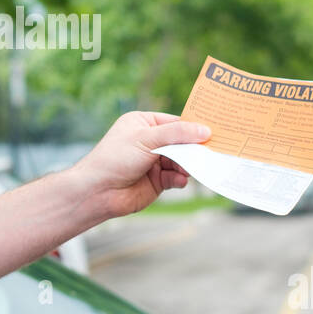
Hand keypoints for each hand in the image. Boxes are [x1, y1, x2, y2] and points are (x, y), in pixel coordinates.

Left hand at [71, 111, 210, 218]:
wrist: (98, 191)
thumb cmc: (115, 158)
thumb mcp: (147, 139)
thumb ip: (177, 134)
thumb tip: (205, 130)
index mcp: (144, 123)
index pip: (175, 122)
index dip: (193, 126)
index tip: (215, 130)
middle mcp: (150, 141)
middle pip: (181, 142)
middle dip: (194, 148)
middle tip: (213, 151)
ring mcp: (154, 162)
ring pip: (181, 161)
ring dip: (188, 165)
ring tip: (192, 168)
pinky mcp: (156, 181)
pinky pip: (175, 177)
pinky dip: (179, 179)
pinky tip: (179, 181)